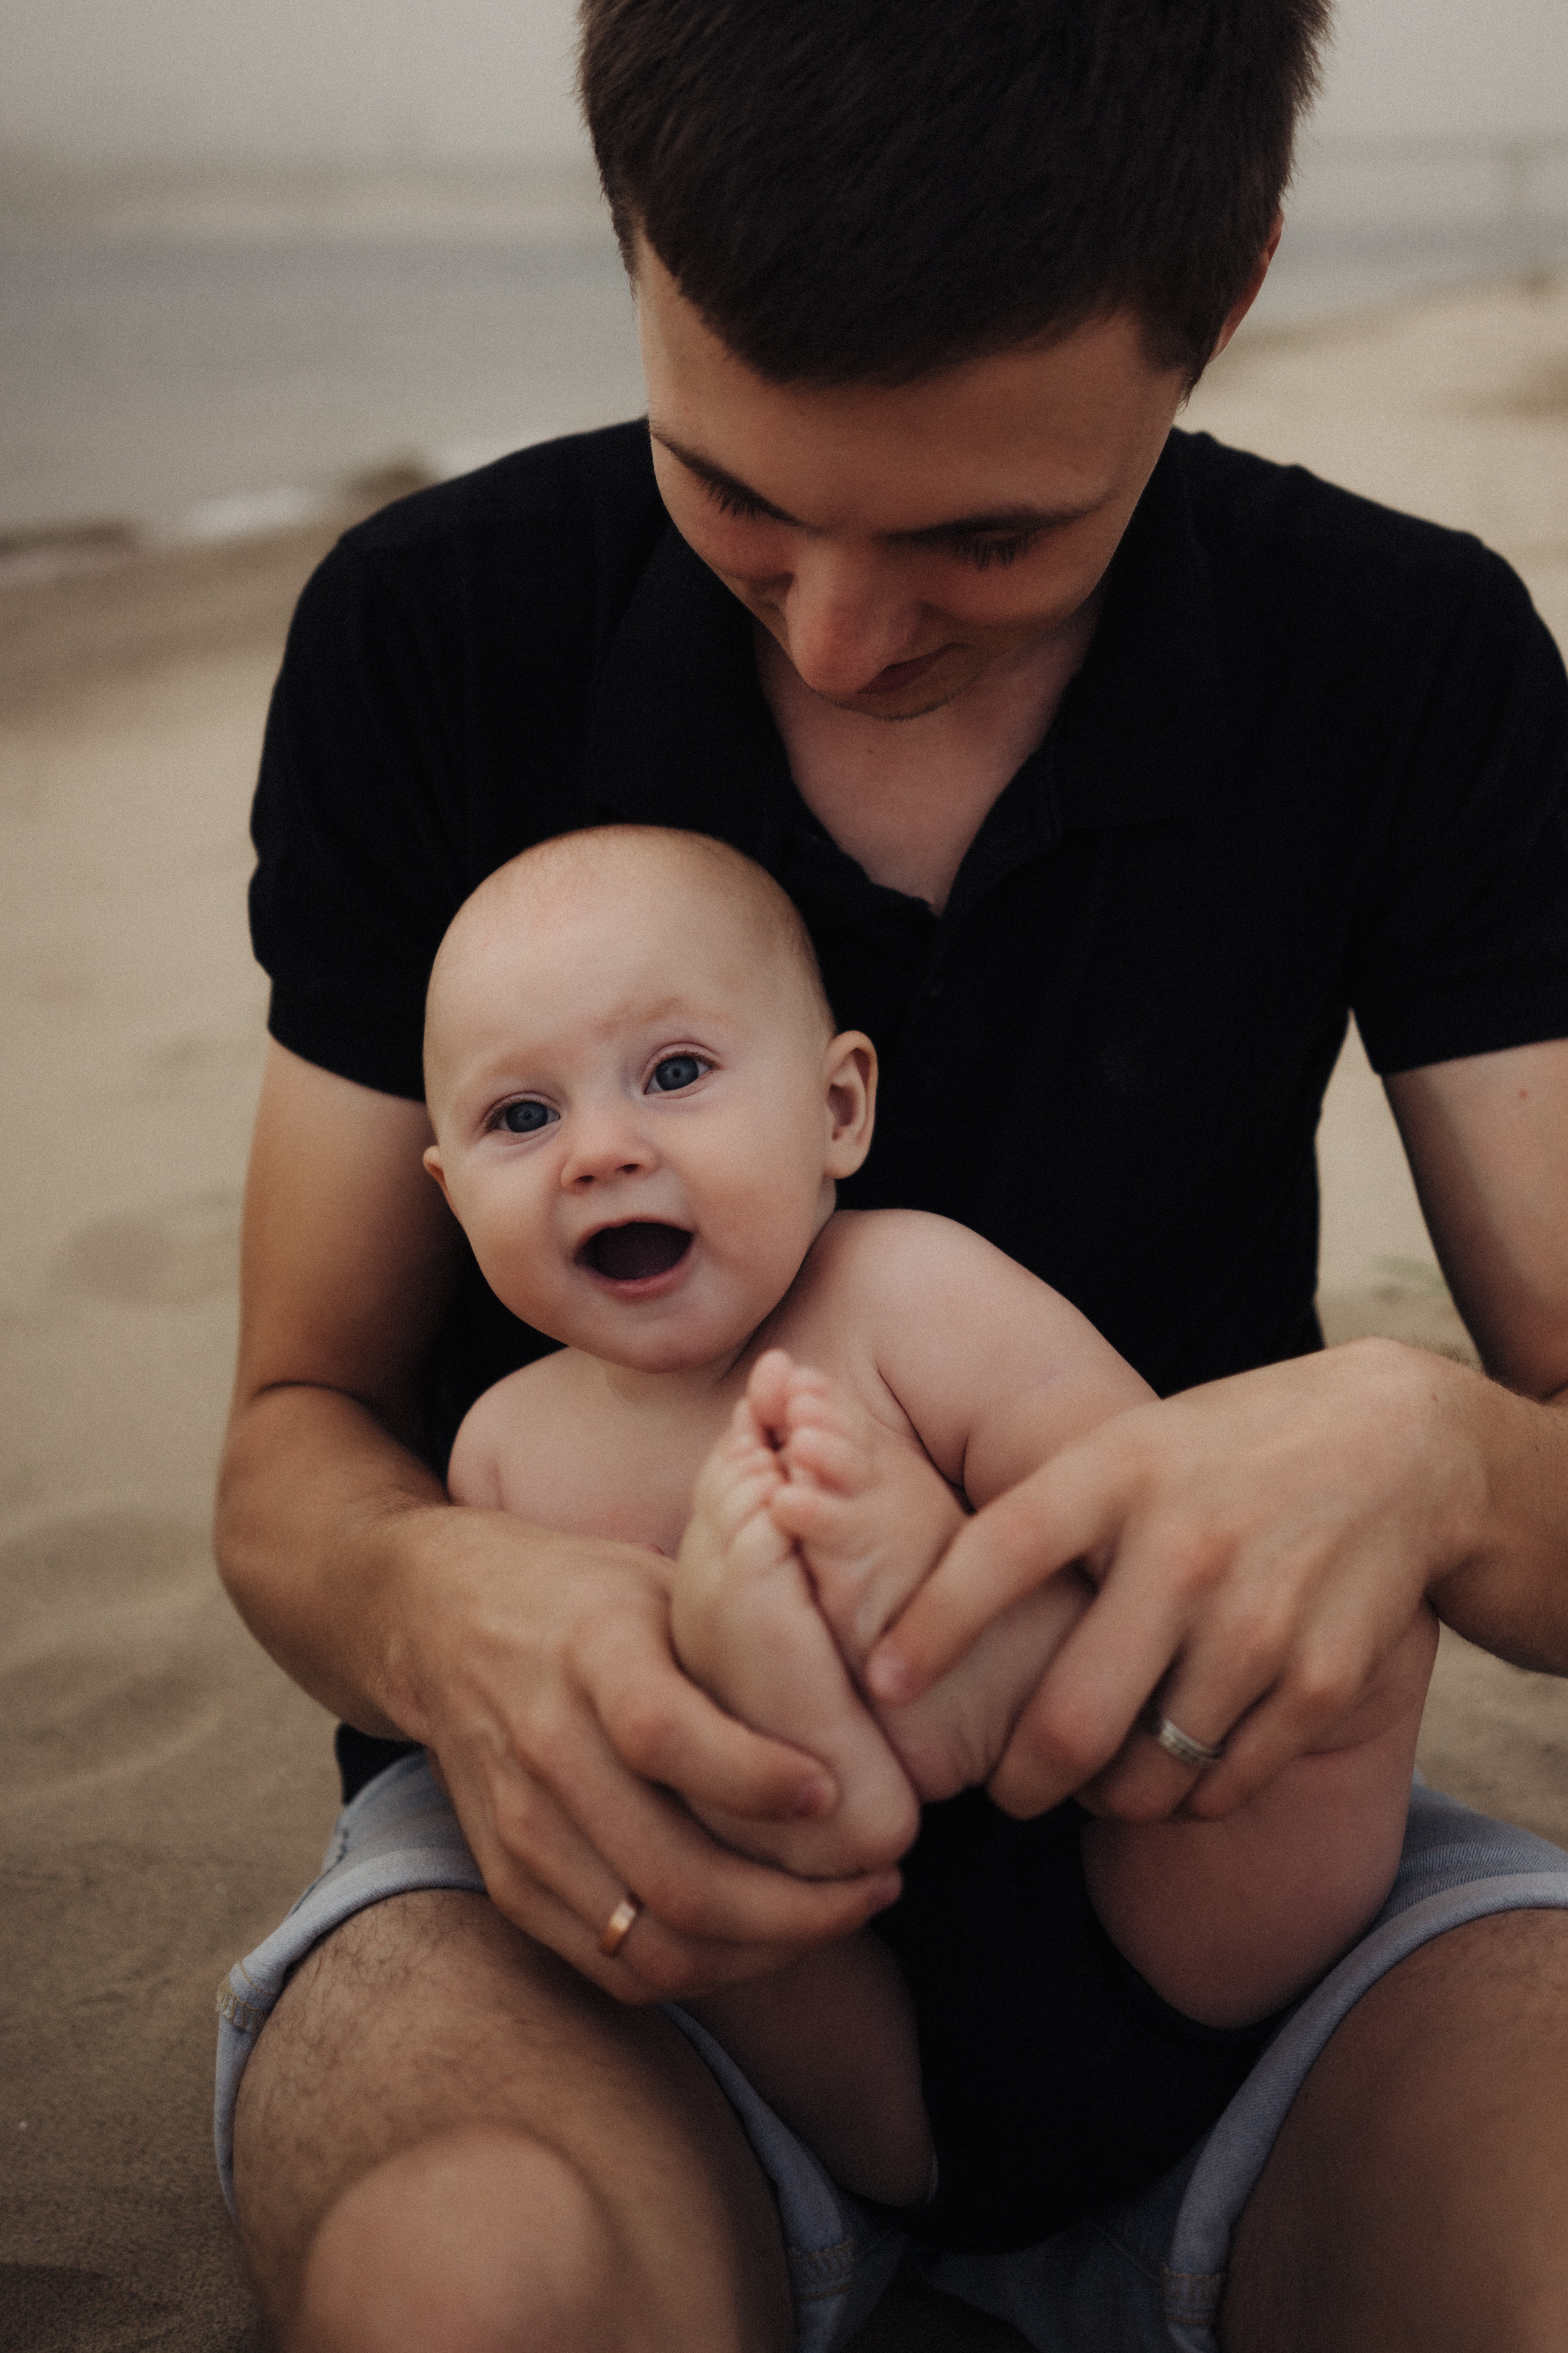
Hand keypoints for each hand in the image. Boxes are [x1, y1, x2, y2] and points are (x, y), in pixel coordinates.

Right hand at [388, 1505, 901, 2003]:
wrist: (441, 1622)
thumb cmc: (585, 1596)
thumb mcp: (661, 1580)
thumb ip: (740, 1637)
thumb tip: (866, 1699)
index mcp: (589, 1655)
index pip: (664, 1737)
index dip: (757, 1779)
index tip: (837, 1794)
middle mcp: (546, 1748)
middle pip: (674, 1874)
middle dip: (800, 1904)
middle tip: (880, 1881)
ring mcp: (521, 1829)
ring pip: (655, 1942)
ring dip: (766, 1950)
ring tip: (839, 1915)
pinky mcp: (510, 1884)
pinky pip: (619, 1969)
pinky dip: (707, 1971)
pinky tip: (767, 1937)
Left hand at [866, 1338, 1480, 1821]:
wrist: (1399, 1448)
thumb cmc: (1222, 1453)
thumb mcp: (1126, 1447)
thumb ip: (1044, 1515)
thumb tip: (924, 1616)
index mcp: (1117, 1474)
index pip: (998, 1554)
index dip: (931, 1629)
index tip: (880, 1686)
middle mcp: (1184, 1548)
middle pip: (1069, 1720)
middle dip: (1018, 1783)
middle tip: (1005, 1789)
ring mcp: (1258, 1620)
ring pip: (1143, 1779)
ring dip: (1104, 1800)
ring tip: (1094, 1779)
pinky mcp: (1321, 1682)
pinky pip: (1221, 1788)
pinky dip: (1185, 1801)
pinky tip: (1175, 1768)